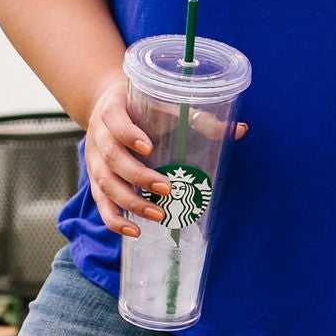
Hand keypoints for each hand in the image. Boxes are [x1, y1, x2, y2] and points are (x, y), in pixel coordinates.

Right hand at [82, 74, 246, 237]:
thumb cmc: (144, 107)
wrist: (110, 106)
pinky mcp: (97, 181)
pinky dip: (115, 219)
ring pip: (105, 184)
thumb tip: (240, 130)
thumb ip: (199, 118)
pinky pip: (101, 203)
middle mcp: (99, 137)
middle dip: (138, 176)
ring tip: (158, 215)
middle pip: (112, 158)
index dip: (129, 135)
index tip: (149, 147)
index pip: (115, 121)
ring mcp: (94, 161)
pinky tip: (134, 231)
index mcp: (113, 110)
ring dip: (130, 202)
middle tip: (167, 188)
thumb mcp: (164, 105)